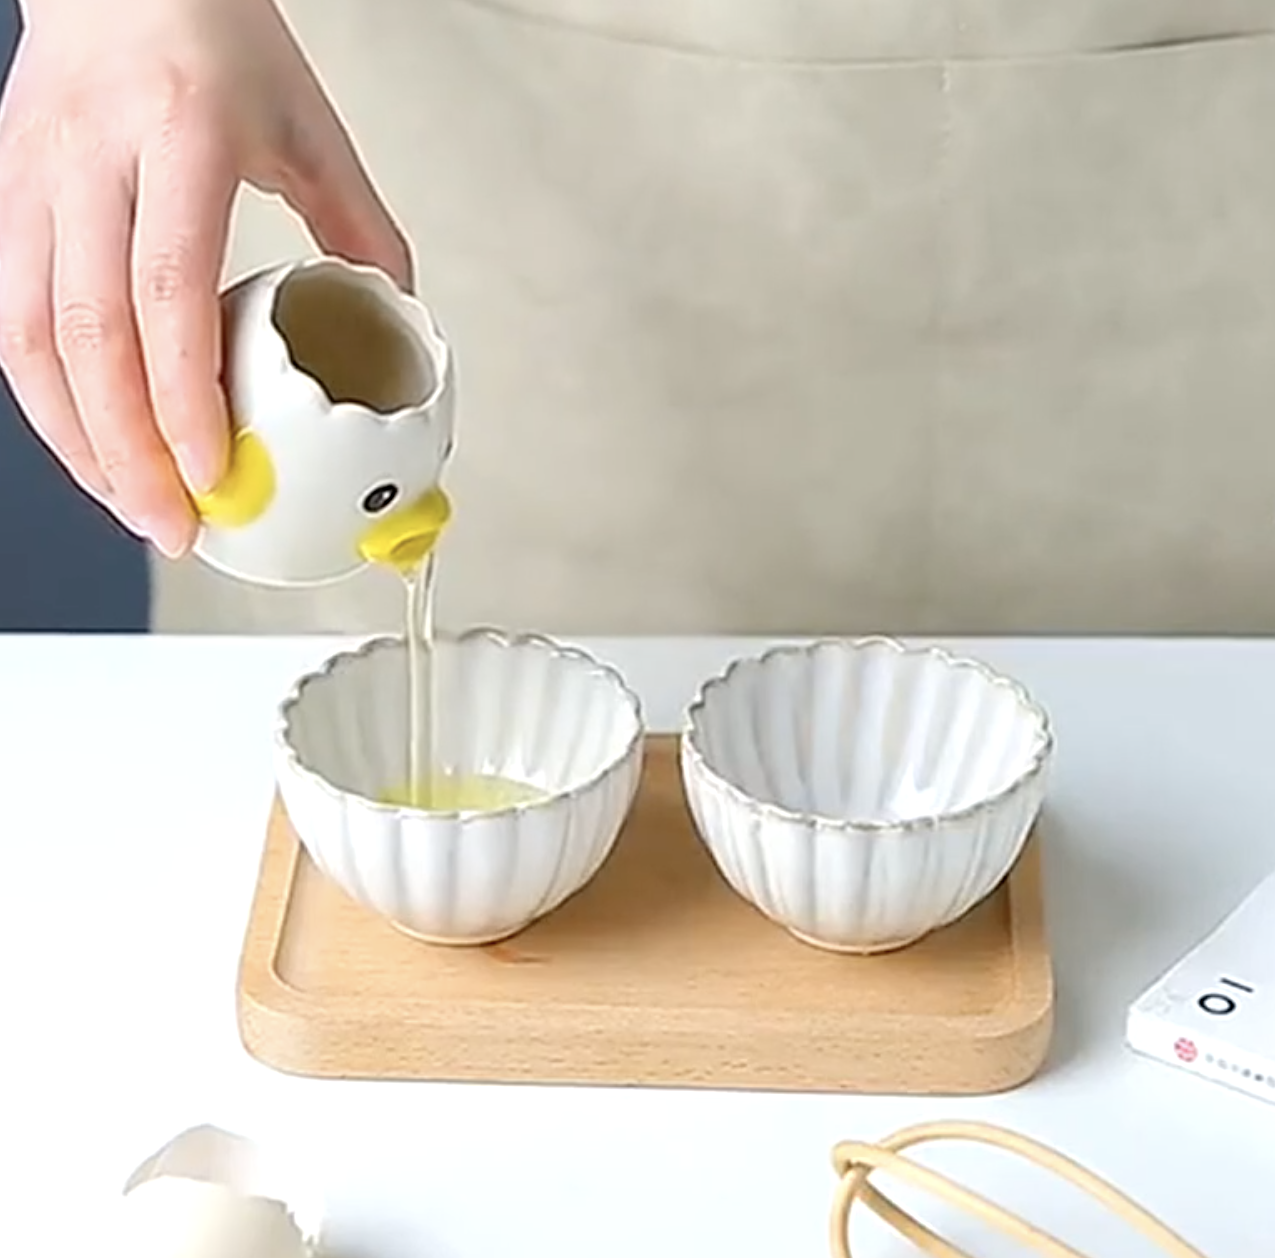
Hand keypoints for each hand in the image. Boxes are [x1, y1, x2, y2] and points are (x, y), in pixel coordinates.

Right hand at [0, 0, 411, 556]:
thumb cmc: (215, 32)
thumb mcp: (311, 125)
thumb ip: (361, 227)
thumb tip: (395, 320)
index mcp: (178, 135)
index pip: (166, 292)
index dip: (183, 399)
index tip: (210, 472)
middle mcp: (88, 157)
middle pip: (86, 333)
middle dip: (126, 450)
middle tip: (172, 522)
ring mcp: (31, 177)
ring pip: (29, 337)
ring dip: (79, 441)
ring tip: (133, 505)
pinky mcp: (6, 197)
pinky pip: (12, 319)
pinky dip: (53, 398)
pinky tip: (94, 444)